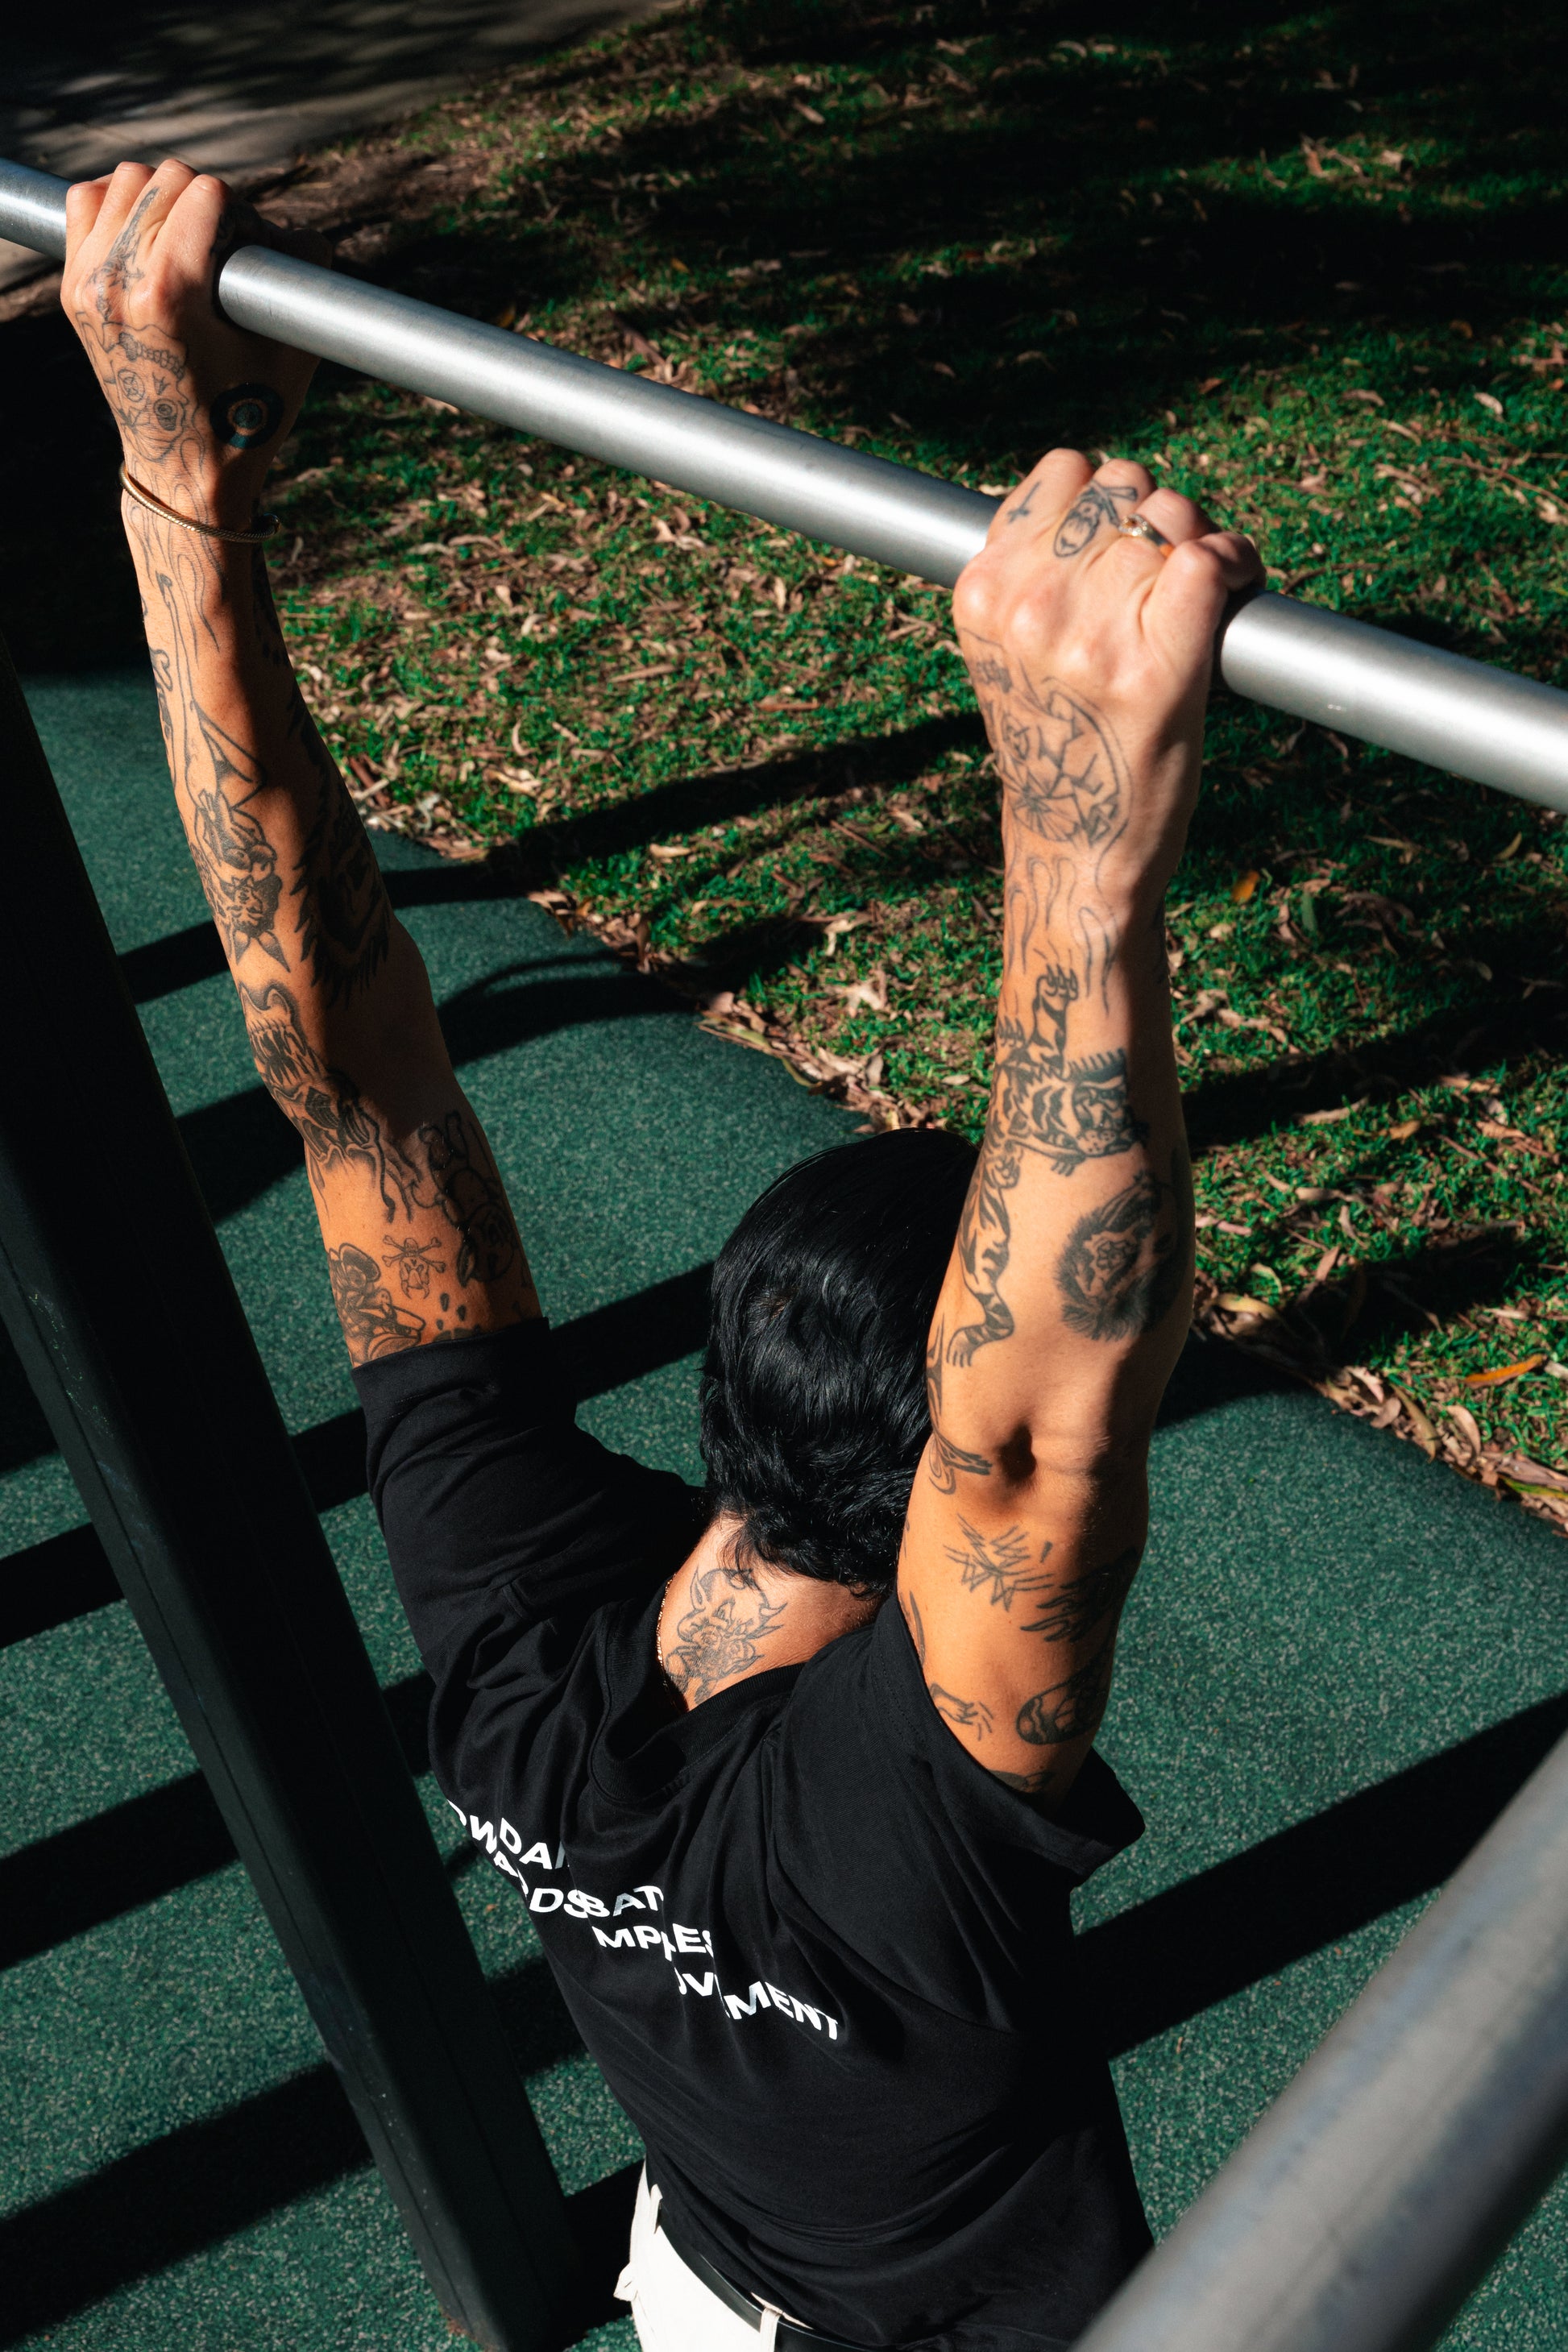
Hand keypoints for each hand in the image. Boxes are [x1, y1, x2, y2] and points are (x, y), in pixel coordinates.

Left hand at [62, 159, 327, 528]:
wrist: (185, 472)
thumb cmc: (247, 416)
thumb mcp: (291, 347)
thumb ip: (305, 270)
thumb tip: (291, 229)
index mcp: (168, 292)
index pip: (205, 192)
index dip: (243, 215)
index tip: (252, 254)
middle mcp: (116, 281)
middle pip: (165, 179)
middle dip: (206, 204)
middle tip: (225, 252)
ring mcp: (87, 284)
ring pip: (125, 181)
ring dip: (163, 197)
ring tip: (188, 240)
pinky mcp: (74, 290)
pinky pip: (86, 202)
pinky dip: (119, 203)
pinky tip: (149, 231)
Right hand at [953, 450, 1262, 907]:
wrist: (1076, 849)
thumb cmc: (1056, 745)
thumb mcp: (1009, 651)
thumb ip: (1030, 573)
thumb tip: (1092, 490)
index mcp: (983, 591)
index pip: (1062, 474)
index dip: (1105, 501)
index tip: (1122, 548)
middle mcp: (1029, 605)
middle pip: (1122, 487)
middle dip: (1153, 520)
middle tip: (1164, 579)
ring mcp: (1091, 636)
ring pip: (1167, 516)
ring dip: (1199, 542)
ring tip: (1198, 598)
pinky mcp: (1155, 667)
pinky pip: (1206, 559)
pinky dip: (1236, 562)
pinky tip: (1238, 589)